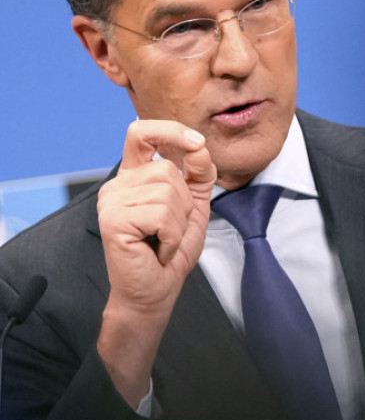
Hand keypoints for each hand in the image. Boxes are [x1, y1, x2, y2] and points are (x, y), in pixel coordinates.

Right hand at [95, 120, 216, 407]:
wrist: (156, 289)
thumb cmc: (170, 249)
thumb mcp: (193, 204)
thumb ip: (197, 173)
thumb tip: (198, 145)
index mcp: (134, 176)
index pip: (141, 133)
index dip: (170, 130)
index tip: (196, 142)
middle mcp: (118, 185)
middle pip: (168, 170)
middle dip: (184, 204)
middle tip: (170, 230)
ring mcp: (112, 201)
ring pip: (169, 192)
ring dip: (178, 223)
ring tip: (163, 240)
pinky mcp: (113, 220)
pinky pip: (162, 214)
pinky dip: (171, 236)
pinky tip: (157, 248)